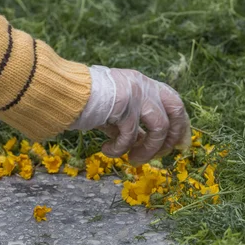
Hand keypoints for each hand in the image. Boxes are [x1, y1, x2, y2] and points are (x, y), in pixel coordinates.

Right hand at [70, 66, 190, 163]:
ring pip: (159, 128)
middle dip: (172, 137)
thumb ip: (130, 122)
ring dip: (148, 150)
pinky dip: (120, 149)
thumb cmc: (83, 102)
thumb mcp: (114, 110)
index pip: (174, 101)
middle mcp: (143, 85)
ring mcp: (136, 94)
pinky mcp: (124, 106)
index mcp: (142, 83)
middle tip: (159, 156)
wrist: (63, 91)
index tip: (180, 144)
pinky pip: (130, 137)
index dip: (181, 124)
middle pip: (176, 110)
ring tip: (132, 160)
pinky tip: (107, 151)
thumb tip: (142, 144)